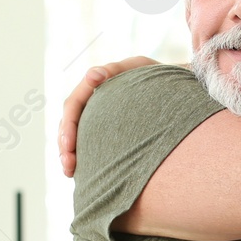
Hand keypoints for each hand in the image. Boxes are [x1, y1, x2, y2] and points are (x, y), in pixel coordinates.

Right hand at [58, 56, 162, 176]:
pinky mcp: (102, 131)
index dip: (68, 123)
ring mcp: (95, 116)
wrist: (175, 91)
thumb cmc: (158, 77)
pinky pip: (84, 144)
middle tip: (68, 162)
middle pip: (69, 123)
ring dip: (66, 154)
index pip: (74, 103)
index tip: (69, 142)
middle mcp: (90, 101)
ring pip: (72, 135)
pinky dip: (79, 158)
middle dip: (64, 143)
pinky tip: (76, 172)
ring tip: (69, 171)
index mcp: (95, 85)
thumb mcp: (140, 67)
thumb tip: (93, 75)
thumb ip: (116, 70)